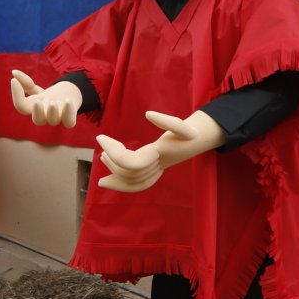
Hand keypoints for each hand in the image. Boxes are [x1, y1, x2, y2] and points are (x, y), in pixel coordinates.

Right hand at [9, 69, 81, 127]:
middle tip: (37, 102)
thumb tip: (14, 72)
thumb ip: (26, 83)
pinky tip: (67, 100)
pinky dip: (68, 111)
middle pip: (37, 120)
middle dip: (37, 112)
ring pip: (53, 121)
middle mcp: (44, 117)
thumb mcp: (36, 90)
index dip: (16, 95)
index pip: (21, 107)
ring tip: (52, 102)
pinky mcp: (69, 119)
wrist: (67, 98)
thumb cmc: (48, 96)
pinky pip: (69, 121)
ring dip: (52, 112)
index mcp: (33, 110)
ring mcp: (57, 119)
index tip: (13, 81)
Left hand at [96, 111, 225, 191]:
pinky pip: (134, 183)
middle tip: (101, 141)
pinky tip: (107, 179)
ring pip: (130, 181)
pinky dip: (120, 183)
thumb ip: (167, 120)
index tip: (100, 137)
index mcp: (159, 157)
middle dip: (112, 162)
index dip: (113, 153)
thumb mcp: (182, 125)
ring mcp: (154, 171)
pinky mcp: (152, 171)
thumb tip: (148, 114)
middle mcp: (156, 167)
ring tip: (103, 158)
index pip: (131, 163)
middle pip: (129, 173)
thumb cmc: (189, 133)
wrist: (197, 142)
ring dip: (114, 172)